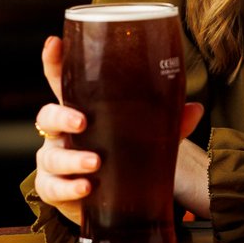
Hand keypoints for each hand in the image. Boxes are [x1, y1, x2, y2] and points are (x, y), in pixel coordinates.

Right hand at [34, 36, 208, 224]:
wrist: (116, 200)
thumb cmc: (124, 155)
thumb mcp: (145, 135)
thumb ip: (167, 122)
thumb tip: (196, 108)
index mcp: (82, 109)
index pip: (62, 81)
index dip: (54, 61)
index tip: (54, 42)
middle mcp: (62, 133)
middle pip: (47, 115)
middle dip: (61, 116)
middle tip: (82, 121)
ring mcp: (54, 160)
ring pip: (50, 156)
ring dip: (71, 159)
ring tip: (94, 163)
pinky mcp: (54, 189)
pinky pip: (51, 188)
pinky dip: (68, 188)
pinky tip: (86, 188)